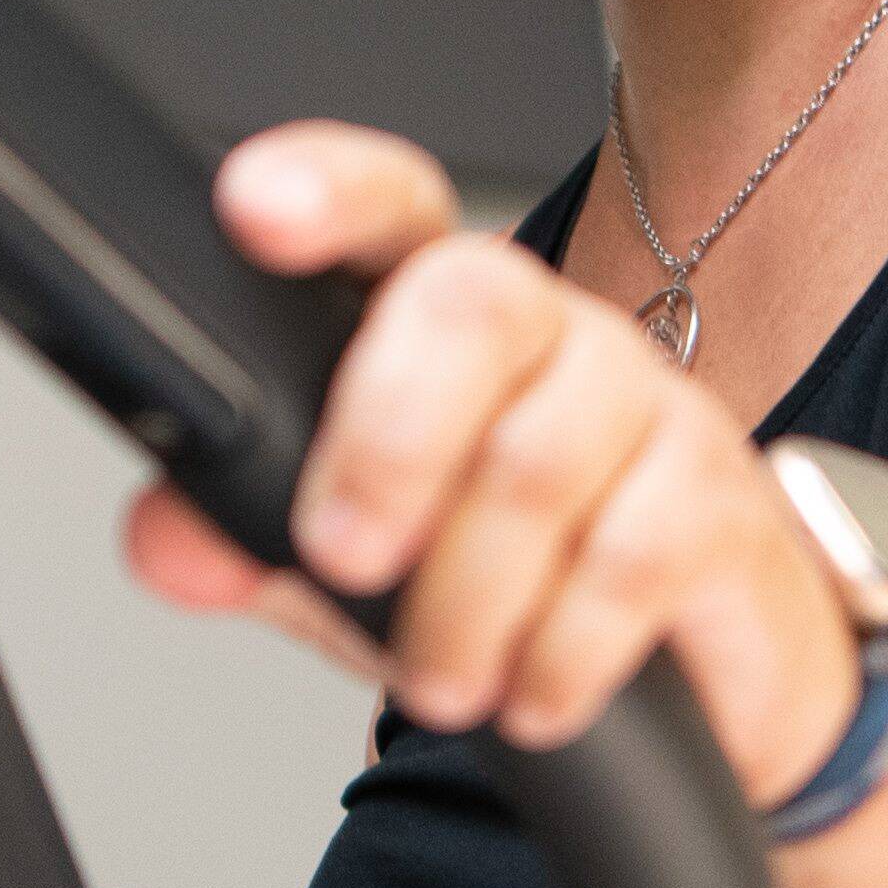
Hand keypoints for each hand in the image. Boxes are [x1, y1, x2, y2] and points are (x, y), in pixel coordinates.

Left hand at [118, 126, 865, 806]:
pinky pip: (634, 553)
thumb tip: (163, 542)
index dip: (328, 191)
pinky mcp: (724, 502)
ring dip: (465, 596)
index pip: (392, 210)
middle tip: (345, 555)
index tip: (256, 208)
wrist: (711, 686)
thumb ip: (255, 545)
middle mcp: (554, 336)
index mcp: (447, 325)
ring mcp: (649, 408)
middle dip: (388, 436)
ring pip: (541, 454)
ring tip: (442, 680)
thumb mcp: (365, 576)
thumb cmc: (526, 591)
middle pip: (474, 302)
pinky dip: (562, 647)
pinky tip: (533, 696)